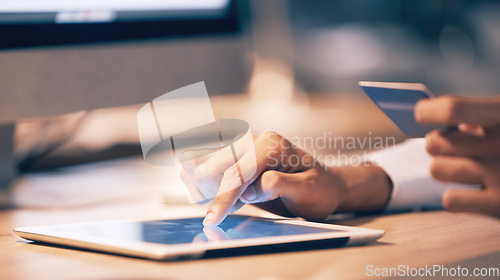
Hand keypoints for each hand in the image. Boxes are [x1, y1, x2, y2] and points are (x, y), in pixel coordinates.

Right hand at [180, 131, 391, 225]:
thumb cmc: (319, 188)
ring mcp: (246, 147)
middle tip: (212, 212)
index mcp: (273, 145)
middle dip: (211, 189)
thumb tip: (249, 189)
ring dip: (205, 182)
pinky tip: (201, 186)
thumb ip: (279, 186)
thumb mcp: (307, 190)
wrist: (325, 184)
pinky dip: (207, 177)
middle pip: (219, 165)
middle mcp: (256, 140)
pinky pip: (216, 163)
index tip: (212, 218)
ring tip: (206, 198)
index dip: (224, 197)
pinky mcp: (241, 157)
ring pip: (213, 162)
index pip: (240, 172)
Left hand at [415, 95, 499, 217]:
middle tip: (455, 147)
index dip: (429, 111)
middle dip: (440, 144)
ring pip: (436, 170)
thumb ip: (484, 115)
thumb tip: (441, 120)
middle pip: (434, 143)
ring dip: (447, 169)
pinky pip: (450, 200)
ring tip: (467, 168)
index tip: (423, 114)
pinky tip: (475, 192)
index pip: (451, 109)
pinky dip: (457, 197)